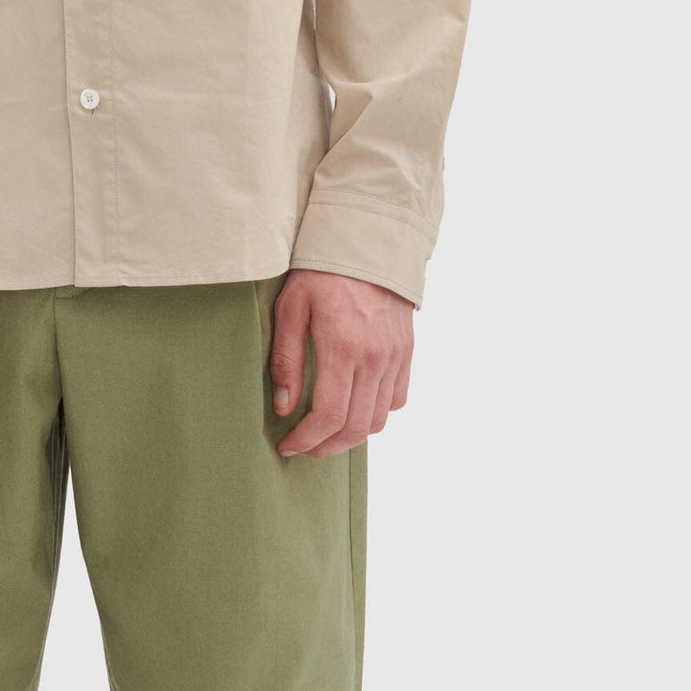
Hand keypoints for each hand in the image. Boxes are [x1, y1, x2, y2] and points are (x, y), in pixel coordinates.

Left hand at [269, 271, 413, 456]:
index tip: (288, 445)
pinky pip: (397, 399)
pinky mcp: (406, 352)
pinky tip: (353, 407)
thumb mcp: (291, 309)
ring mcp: (395, 357)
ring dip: (350, 435)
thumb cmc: (321, 273)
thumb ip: (286, 361)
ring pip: (378, 420)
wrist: (368, 243)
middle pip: (355, 428)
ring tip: (326, 432)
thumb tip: (284, 407)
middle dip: (325, 447)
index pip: (329, 416)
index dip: (307, 440)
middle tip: (304, 446)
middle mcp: (374, 358)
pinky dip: (375, 413)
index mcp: (342, 348)